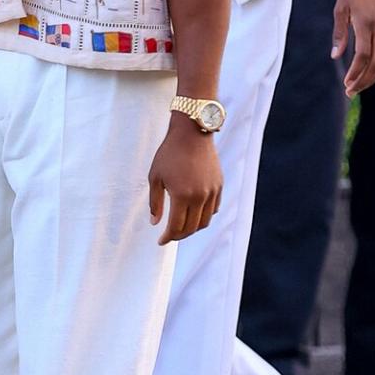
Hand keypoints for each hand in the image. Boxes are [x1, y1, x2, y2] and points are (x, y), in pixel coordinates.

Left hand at [148, 117, 222, 245]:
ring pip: (204, 221)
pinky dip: (204, 216)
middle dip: (179, 235)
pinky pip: (213, 209)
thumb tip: (155, 223)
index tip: (160, 241)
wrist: (192, 133)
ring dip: (193, 228)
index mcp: (181, 195)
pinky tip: (194, 214)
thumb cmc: (169, 153)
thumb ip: (155, 202)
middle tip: (170, 236)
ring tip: (182, 227)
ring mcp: (212, 192)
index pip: (176, 227)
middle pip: (191, 228)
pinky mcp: (219, 185)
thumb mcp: (155, 177)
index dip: (167, 237)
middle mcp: (199, 196)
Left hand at [332, 0, 374, 96]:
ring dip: (374, 76)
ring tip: (360, 86)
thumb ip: (339, 34)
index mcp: (366, 22)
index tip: (347, 83)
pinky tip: (371, 73)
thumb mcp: (340, 9)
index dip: (356, 72)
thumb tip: (336, 57)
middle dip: (364, 80)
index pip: (363, 55)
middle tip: (351, 92)